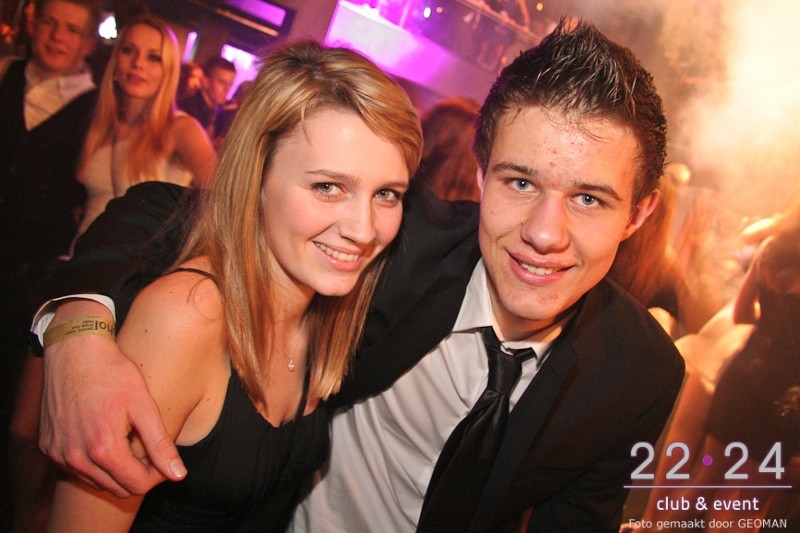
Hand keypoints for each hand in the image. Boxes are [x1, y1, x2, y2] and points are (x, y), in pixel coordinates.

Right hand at [38, 301, 185, 496]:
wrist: (74, 351)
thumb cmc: (112, 373)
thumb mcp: (143, 405)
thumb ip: (160, 444)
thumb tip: (178, 475)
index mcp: (103, 448)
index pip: (136, 485)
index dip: (157, 476)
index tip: (165, 459)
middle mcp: (75, 457)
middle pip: (117, 488)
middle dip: (138, 475)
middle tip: (149, 450)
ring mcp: (59, 454)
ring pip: (96, 482)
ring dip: (116, 470)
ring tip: (128, 441)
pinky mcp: (48, 446)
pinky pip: (76, 469)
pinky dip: (94, 463)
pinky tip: (106, 439)